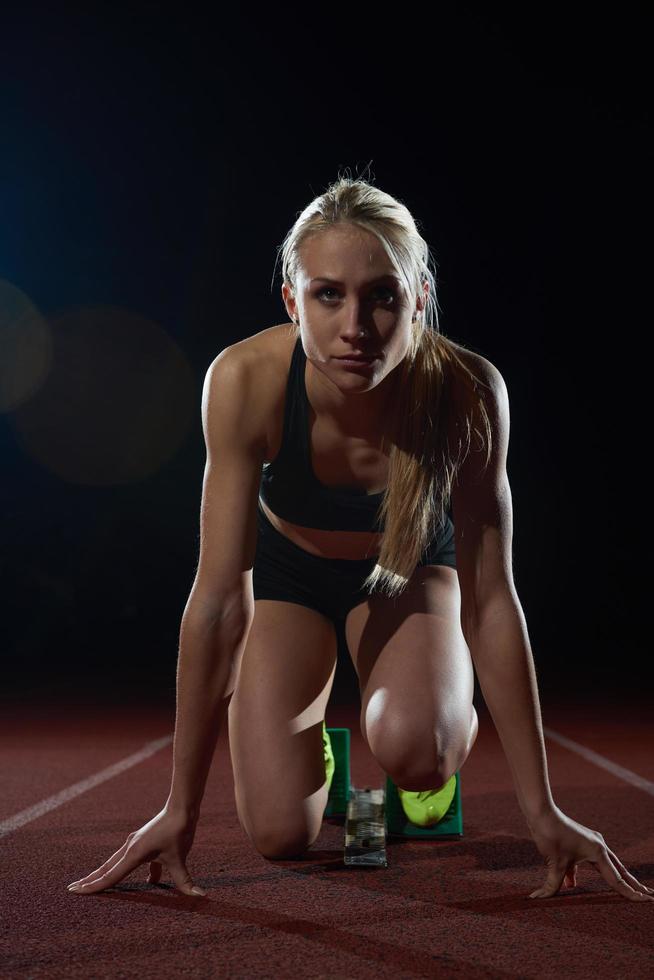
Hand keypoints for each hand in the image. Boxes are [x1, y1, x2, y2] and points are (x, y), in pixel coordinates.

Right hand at [66, 806, 206, 896]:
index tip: (76, 891)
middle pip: (106, 868)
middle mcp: (130, 848)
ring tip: (90, 883)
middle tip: (72, 889)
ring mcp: (135, 844)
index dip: (93, 886)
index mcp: (134, 854)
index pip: (110, 876)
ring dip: (103, 874)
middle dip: (90, 880)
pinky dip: (126, 870)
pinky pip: (130, 860)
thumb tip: (200, 897)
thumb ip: (185, 881)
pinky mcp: (142, 842)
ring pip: (114, 863)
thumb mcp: (180, 858)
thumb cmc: (178, 830)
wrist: (181, 808)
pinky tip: (145, 881)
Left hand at [527, 805, 653, 901]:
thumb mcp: (555, 864)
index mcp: (598, 852)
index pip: (617, 880)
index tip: (647, 901)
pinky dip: (582, 873)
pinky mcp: (580, 842)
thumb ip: (552, 885)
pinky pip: (588, 862)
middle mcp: (598, 846)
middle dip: (633, 884)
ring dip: (613, 878)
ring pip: (605, 866)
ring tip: (626, 889)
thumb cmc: (551, 835)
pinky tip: (572, 883)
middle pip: (619, 871)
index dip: (631, 893)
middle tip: (649, 895)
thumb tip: (540, 899)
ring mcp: (590, 843)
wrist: (541, 813)